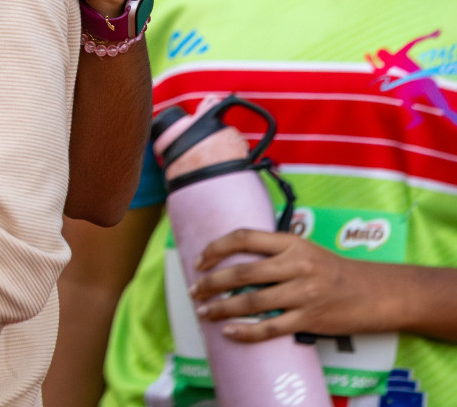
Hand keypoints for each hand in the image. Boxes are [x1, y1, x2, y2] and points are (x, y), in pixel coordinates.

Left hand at [190, 229, 388, 340]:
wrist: (375, 293)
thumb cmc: (333, 270)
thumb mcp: (304, 249)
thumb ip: (273, 250)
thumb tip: (232, 256)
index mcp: (291, 242)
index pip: (244, 237)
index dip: (216, 247)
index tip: (199, 260)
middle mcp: (296, 265)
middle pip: (242, 272)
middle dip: (211, 282)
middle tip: (194, 290)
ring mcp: (303, 293)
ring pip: (252, 302)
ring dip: (222, 308)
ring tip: (204, 312)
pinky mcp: (310, 319)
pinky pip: (271, 327)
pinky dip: (247, 332)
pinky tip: (230, 332)